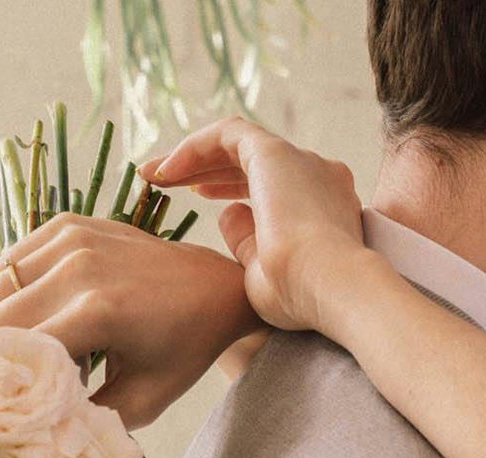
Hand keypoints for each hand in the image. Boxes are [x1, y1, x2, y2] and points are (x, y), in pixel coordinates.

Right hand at [0, 213, 264, 429]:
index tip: (7, 402)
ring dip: (4, 322)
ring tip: (39, 344)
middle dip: (0, 354)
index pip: (13, 349)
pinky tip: (41, 313)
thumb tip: (30, 428)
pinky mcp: (69, 224)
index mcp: (98, 311)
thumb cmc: (184, 349)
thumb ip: (84, 418)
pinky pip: (10, 262)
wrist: (216, 288)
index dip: (2, 381)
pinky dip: (12, 292)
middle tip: (25, 375)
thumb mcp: (143, 400)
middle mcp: (80, 267)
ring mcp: (73, 238)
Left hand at [140, 117, 370, 333]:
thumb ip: (248, 242)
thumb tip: (228, 214)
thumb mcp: (266, 272)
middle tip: (167, 183)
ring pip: (238, 146)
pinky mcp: (276, 153)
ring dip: (195, 158)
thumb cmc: (303, 296)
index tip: (199, 199)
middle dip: (207, 170)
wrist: (331, 287)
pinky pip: (228, 134)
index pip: (274, 185)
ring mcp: (301, 161)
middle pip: (253, 163)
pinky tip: (166, 171)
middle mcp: (318, 176)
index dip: (231, 187)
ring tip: (154, 175)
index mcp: (325, 206)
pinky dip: (194, 147)